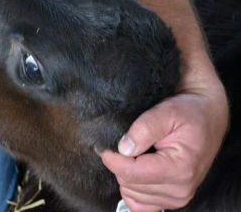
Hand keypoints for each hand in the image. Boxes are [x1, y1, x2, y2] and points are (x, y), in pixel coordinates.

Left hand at [101, 70, 227, 211]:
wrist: (207, 119)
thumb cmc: (189, 113)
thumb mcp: (166, 111)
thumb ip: (144, 128)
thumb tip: (123, 148)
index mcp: (180, 169)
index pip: (133, 173)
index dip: (113, 160)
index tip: (106, 147)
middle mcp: (180, 189)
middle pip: (129, 184)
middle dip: (121, 164)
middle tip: (130, 144)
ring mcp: (177, 197)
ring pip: (131, 193)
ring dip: (127, 174)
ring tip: (139, 154)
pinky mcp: (171, 200)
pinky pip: (139, 204)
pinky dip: (132, 188)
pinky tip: (137, 170)